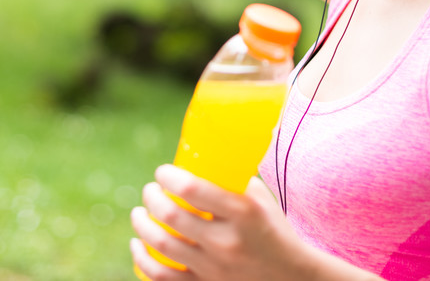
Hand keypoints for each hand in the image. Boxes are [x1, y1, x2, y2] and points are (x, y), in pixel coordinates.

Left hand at [130, 165, 309, 280]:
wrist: (291, 277)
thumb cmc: (272, 229)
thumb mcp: (259, 199)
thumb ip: (230, 182)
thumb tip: (198, 160)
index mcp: (242, 212)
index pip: (191, 188)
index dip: (168, 176)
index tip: (163, 172)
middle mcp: (226, 241)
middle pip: (170, 215)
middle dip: (151, 197)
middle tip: (150, 190)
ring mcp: (214, 269)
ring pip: (161, 245)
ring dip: (141, 224)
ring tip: (140, 213)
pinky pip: (162, 277)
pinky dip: (142, 259)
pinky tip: (138, 244)